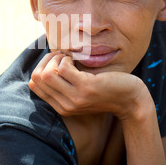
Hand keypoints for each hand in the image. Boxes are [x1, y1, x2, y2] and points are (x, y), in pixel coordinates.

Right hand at [28, 52, 152, 120]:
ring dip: (56, 59)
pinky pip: (63, 67)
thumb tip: (47, 62)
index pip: (34, 84)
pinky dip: (67, 58)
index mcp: (61, 107)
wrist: (131, 100)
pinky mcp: (86, 88)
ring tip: (70, 58)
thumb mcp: (81, 91)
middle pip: (36, 77)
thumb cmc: (107, 89)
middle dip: (47, 60)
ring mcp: (75, 98)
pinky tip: (77, 59)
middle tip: (63, 57)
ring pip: (46, 73)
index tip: (57, 62)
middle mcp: (65, 105)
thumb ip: (65, 84)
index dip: (41, 67)